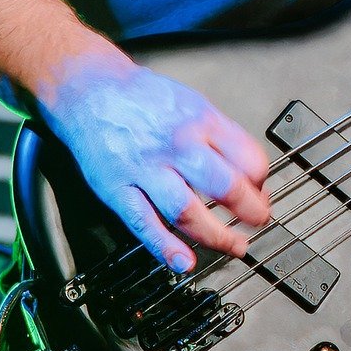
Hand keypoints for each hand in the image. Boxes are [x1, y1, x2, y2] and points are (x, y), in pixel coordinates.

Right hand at [43, 53, 270, 271]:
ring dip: (215, 237)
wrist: (88, 89)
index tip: (261, 194)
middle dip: (250, 212)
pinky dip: (165, 247)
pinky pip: (144, 222)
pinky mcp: (118, 189)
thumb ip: (221, 138)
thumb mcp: (193, 103)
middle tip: (257, 223)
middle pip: (225, 186)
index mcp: (200, 121)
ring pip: (187, 210)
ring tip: (233, 247)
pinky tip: (183, 261)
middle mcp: (176, 145)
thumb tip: (250, 174)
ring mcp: (146, 169)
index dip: (262, 184)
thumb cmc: (142, 98)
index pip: (248, 159)